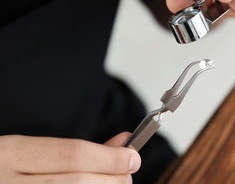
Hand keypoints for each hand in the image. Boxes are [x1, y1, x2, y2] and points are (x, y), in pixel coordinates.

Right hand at [0, 132, 140, 182]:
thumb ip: (77, 149)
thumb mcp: (33, 150)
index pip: (74, 155)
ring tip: (114, 183)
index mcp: (12, 154)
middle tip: (126, 175)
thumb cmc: (9, 169)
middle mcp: (10, 183)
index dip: (110, 158)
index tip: (132, 157)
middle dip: (113, 178)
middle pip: (80, 182)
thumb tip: (123, 145)